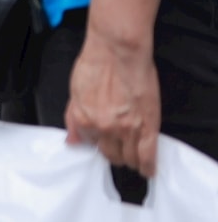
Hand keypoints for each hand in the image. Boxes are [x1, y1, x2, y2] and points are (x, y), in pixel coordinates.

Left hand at [65, 33, 161, 175]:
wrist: (118, 51)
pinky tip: (148, 170)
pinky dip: (148, 166)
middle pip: (110, 154)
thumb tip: (72, 142)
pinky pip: (148, 155)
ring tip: (134, 160)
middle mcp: (103, 128)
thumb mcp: (75, 91)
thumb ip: (73, 119)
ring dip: (131, 160)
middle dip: (114, 154)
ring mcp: (126, 129)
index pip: (91, 145)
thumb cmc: (96, 65)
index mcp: (84, 120)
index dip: (99, 145)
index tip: (104, 146)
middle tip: (119, 151)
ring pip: (129, 157)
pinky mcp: (147, 126)